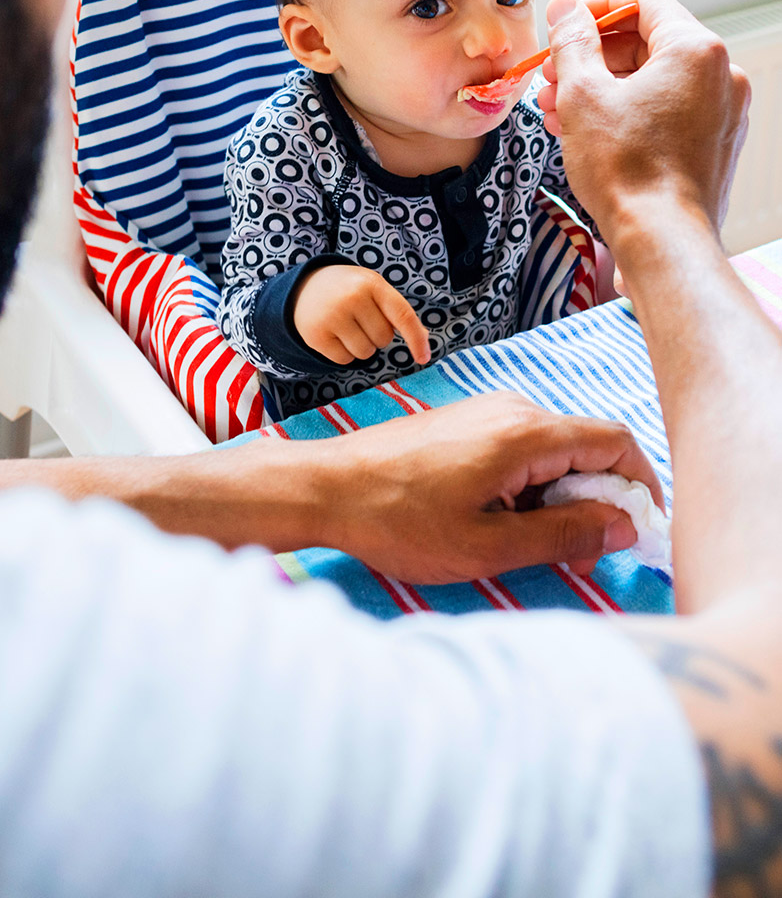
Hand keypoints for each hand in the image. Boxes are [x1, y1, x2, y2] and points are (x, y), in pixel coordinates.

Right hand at [292, 264, 430, 365]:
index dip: (416, 339)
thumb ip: (398, 312)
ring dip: (361, 346)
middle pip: (383, 339)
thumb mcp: (373, 289)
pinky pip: (345, 361)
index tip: (424, 357)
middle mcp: (352, 298)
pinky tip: (334, 334)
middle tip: (360, 318)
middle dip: (376, 335)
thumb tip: (424, 341)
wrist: (304, 287)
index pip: (403, 315)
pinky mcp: (316, 336)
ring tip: (346, 326)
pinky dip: (343, 353)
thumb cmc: (349, 290)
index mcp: (372, 284)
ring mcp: (332, 317)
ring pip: (365, 353)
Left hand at [311, 391, 659, 583]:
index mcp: (526, 433)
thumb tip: (623, 525)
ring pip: (551, 451)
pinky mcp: (464, 422)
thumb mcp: (488, 545)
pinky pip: (518, 449)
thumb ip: (564, 534)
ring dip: (556, 498)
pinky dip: (526, 486)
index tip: (635, 531)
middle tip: (575, 556)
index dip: (637, 486)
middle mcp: (512, 408)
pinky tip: (494, 521)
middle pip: (585, 447)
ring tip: (522, 544)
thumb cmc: (399, 520)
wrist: (326, 487)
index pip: (615, 442)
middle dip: (593, 502)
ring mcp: (485, 411)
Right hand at [536, 0, 750, 245]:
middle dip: (593, 59)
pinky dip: (628, 114)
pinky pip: (667, 113)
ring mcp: (721, 113)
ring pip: (654, 83)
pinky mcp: (713, 146)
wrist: (661, 238)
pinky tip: (588, 134)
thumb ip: (572, 43)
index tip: (565, 26)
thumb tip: (564, 10)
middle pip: (648, 45)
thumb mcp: (583, 95)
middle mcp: (719, 76)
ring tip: (559, 112)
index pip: (644, 4)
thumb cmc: (627, 171)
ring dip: (603, 90)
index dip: (596, 10)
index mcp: (695, 51)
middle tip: (553, 76)